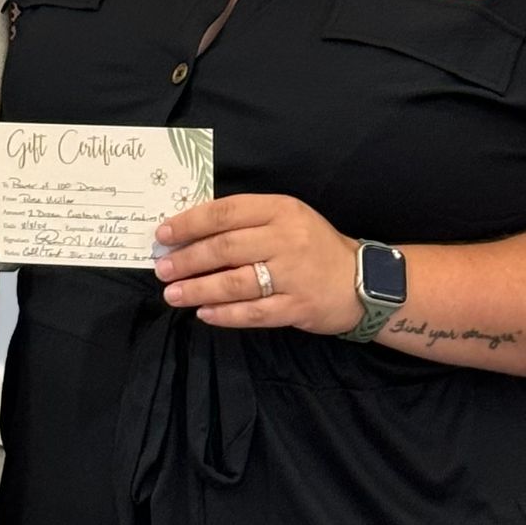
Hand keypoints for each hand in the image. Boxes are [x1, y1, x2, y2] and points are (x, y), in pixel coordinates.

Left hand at [154, 194, 360, 332]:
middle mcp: (286, 239)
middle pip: (225, 247)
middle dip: (188, 260)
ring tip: (173, 294)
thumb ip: (247, 221)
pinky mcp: (297, 306)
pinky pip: (253, 313)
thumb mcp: (287, 218)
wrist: (362, 280)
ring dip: (198, 289)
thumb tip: (191, 233)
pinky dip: (225, 314)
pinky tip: (204, 314)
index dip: (190, 224)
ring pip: (235, 282)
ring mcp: (293, 275)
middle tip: (163, 269)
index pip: (226, 212)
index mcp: (280, 209)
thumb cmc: (313, 247)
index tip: (163, 235)